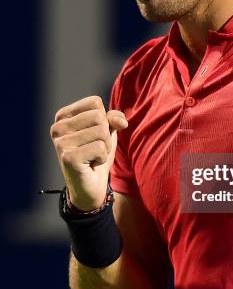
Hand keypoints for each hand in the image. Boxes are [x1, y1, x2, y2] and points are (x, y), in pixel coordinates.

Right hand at [50, 96, 127, 210]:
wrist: (91, 186)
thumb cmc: (97, 154)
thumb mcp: (108, 130)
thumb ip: (114, 118)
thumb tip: (120, 121)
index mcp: (63, 116)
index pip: (94, 102)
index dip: (103, 119)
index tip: (94, 135)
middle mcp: (57, 127)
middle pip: (99, 116)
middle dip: (105, 135)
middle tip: (94, 149)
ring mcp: (61, 143)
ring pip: (102, 132)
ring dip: (105, 147)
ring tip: (92, 157)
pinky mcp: (68, 158)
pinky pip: (100, 148)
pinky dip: (102, 158)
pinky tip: (91, 165)